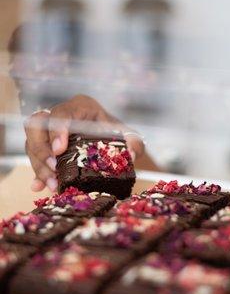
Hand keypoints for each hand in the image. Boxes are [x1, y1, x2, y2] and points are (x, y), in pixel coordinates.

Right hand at [24, 95, 144, 191]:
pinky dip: (37, 174)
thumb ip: (134, 143)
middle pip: (37, 126)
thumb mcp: (130, 138)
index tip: (59, 149)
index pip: (62, 113)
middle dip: (42, 149)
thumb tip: (131, 154)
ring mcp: (50, 132)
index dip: (57, 130)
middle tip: (54, 168)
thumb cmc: (119, 136)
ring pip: (32, 144)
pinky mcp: (45, 147)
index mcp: (81, 107)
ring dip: (40, 166)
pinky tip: (38, 187)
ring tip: (53, 185)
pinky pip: (34, 158)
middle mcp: (61, 116)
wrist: (113, 145)